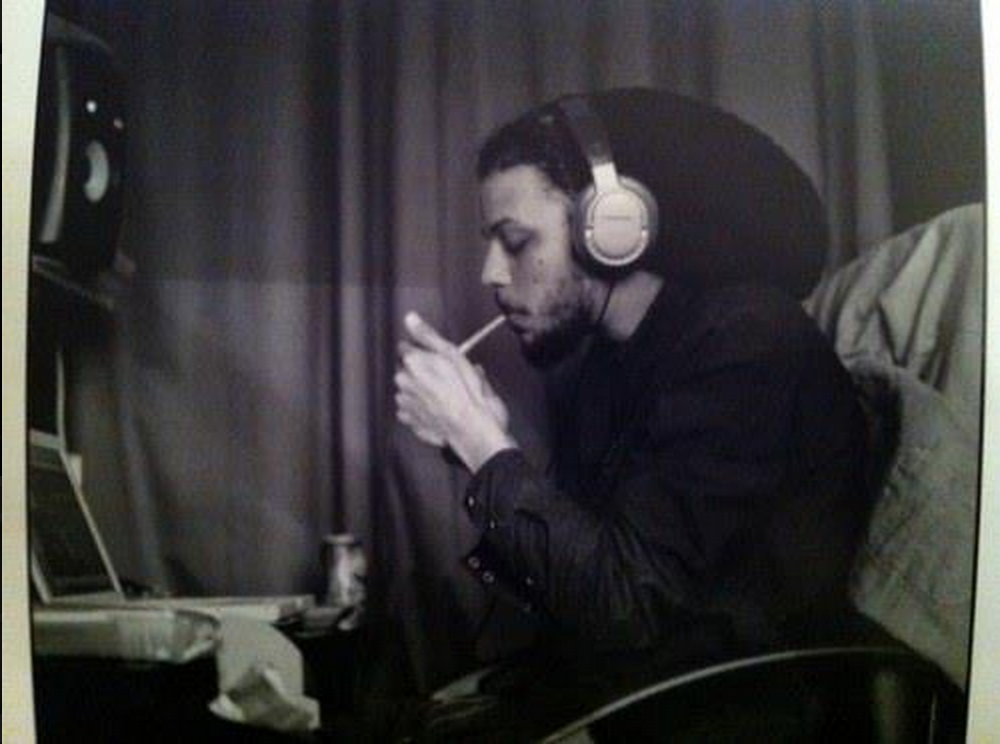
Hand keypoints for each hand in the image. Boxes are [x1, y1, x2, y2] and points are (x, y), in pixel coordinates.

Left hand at [394, 312, 515, 471]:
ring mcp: (405, 404)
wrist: (475, 432)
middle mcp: (403, 382)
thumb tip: (410, 317)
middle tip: (447, 379)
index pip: (407, 347)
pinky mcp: (409, 422)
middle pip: (407, 369)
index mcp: (413, 363)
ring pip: (409, 389)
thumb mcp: (455, 356)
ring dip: (421, 390)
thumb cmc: (470, 394)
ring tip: (445, 397)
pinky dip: (421, 408)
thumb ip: (428, 336)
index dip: (424, 352)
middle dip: (422, 371)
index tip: (440, 359)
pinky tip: (438, 410)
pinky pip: (411, 409)